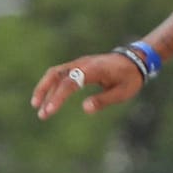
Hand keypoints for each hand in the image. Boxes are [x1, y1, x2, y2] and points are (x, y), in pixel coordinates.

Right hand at [30, 52, 147, 119]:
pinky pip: (61, 75)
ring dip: (45, 89)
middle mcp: (82, 64)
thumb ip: (104, 100)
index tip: (49, 111)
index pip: (70, 83)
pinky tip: (49, 99)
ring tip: (39, 108)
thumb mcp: (122, 93)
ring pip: (55, 73)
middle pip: (55, 74)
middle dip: (44, 91)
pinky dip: (52, 86)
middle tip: (38, 110)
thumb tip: (85, 109)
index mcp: (93, 70)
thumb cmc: (130, 78)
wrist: (134, 60)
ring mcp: (79, 64)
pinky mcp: (79, 67)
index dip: (58, 97)